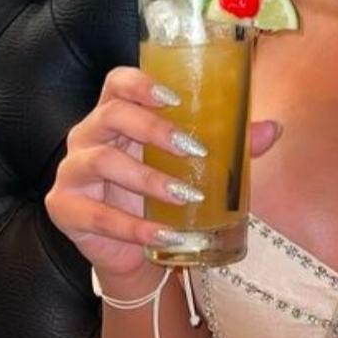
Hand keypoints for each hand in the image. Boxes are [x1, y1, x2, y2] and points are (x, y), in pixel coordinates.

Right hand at [45, 66, 281, 279]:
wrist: (132, 254)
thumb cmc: (158, 201)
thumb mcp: (191, 171)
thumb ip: (228, 148)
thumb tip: (273, 129)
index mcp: (114, 118)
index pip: (115, 83)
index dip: (140, 84)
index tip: (174, 99)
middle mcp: (87, 137)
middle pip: (111, 115)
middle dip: (154, 130)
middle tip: (193, 150)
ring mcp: (72, 172)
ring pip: (102, 161)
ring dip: (148, 178)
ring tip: (186, 195)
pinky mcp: (64, 208)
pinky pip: (98, 215)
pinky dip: (134, 227)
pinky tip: (165, 233)